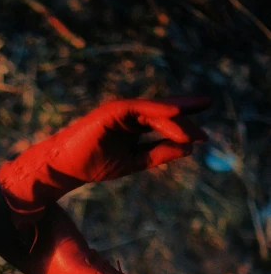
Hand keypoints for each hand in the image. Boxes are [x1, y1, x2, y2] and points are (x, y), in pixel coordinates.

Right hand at [0, 95, 211, 228]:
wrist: (65, 169)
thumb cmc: (92, 166)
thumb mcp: (132, 163)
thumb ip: (157, 154)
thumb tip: (187, 148)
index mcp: (131, 127)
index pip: (162, 123)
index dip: (182, 127)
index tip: (202, 135)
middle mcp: (127, 115)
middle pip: (162, 111)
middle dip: (186, 108)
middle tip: (208, 104)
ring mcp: (120, 111)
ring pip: (155, 111)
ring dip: (176, 118)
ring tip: (195, 129)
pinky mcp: (112, 111)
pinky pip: (141, 109)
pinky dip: (160, 112)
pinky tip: (178, 115)